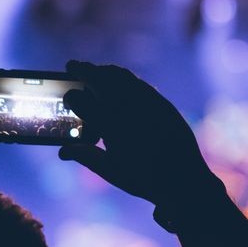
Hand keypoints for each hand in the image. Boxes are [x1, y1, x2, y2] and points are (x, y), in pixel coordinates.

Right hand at [58, 61, 222, 208]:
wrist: (184, 180)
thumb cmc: (144, 180)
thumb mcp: (110, 171)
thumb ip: (84, 155)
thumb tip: (63, 151)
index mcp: (109, 127)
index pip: (80, 101)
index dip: (71, 96)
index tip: (68, 96)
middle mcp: (127, 109)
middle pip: (99, 78)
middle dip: (83, 69)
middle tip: (72, 66)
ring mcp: (146, 102)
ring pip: (119, 75)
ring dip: (103, 70)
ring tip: (94, 71)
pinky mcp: (161, 102)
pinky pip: (137, 82)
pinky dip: (122, 77)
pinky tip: (118, 82)